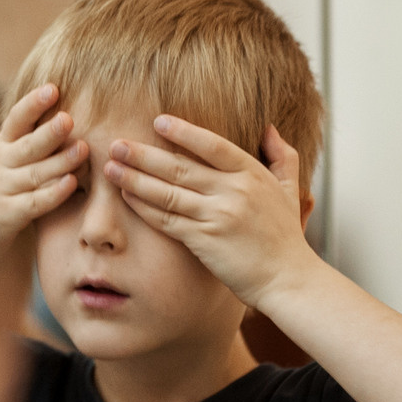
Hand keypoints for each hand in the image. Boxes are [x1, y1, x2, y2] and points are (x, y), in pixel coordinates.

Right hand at [0, 85, 89, 249]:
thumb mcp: (5, 162)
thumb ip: (30, 142)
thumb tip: (65, 112)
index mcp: (1, 147)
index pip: (16, 120)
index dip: (33, 104)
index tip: (52, 88)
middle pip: (27, 146)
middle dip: (49, 132)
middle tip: (69, 119)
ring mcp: (1, 190)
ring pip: (34, 174)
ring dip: (60, 161)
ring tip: (83, 150)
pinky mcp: (6, 216)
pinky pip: (33, 203)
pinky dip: (53, 193)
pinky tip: (70, 184)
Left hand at [103, 118, 314, 309]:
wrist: (288, 280)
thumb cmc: (286, 237)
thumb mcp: (290, 190)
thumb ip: (282, 156)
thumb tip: (269, 128)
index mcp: (252, 174)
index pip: (212, 145)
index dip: (184, 132)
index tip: (158, 121)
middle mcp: (233, 192)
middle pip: (180, 167)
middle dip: (144, 154)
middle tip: (116, 143)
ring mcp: (217, 217)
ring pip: (167, 192)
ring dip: (135, 179)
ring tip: (111, 168)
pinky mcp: (204, 242)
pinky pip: (167, 220)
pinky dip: (144, 208)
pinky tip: (126, 197)